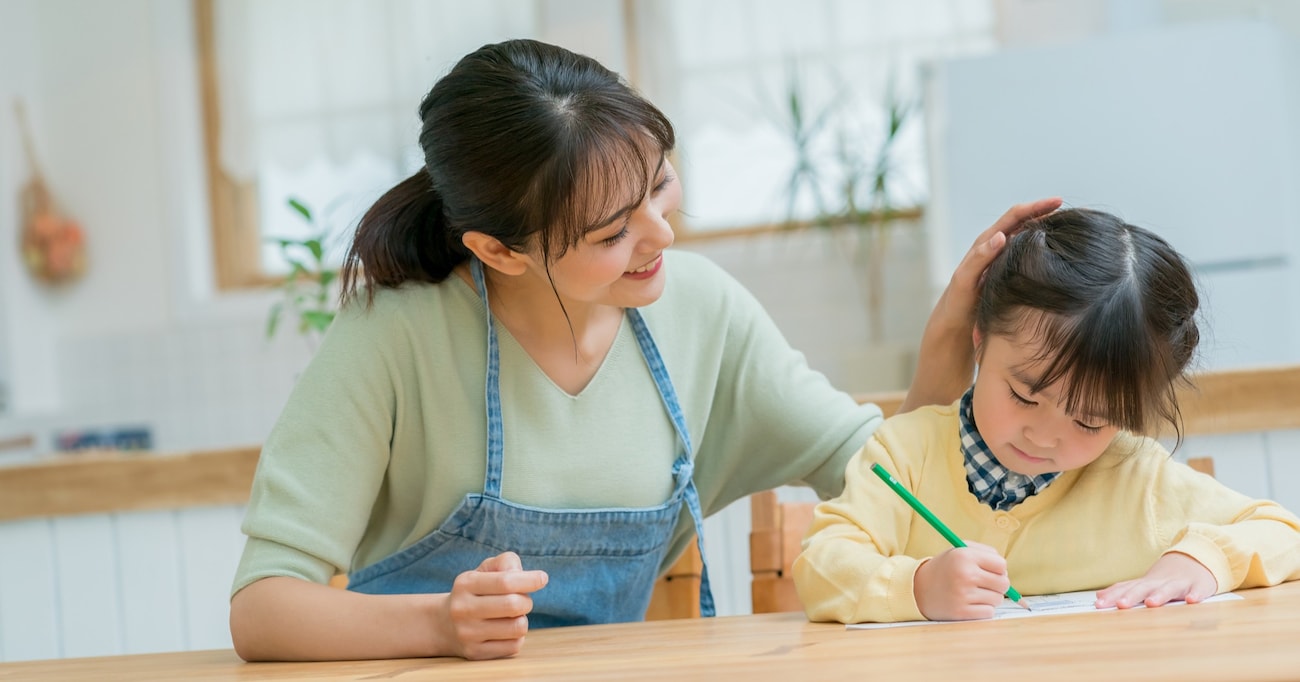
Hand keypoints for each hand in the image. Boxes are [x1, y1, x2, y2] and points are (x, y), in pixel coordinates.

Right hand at [436, 551, 548, 659]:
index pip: (505, 581)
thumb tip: (527, 576)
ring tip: (512, 616)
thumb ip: (506, 563)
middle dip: (526, 600)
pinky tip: (505, 631)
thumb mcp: (485, 570)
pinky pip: (514, 646)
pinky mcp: (475, 653)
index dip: (529, 580)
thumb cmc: (476, 592)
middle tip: (522, 600)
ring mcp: (467, 634)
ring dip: (522, 620)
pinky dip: (517, 637)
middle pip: (514, 605)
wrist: (445, 624)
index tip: (542, 578)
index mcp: (466, 583)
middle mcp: (463, 609)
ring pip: (517, 627)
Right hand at [902, 198, 1061, 411]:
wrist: (942, 374)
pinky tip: (1000, 240)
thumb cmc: (974, 350)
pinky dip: (983, 254)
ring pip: (982, 245)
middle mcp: (975, 275)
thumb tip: (1061, 298)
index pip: (1015, 242)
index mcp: (991, 277)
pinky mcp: (953, 298)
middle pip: (1001, 234)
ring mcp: (962, 284)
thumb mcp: (1006, 320)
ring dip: (1006, 225)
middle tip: (1056, 201)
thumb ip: (1021, 302)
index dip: (1038, 225)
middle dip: (1028, 214)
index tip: (1066, 212)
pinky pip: (968, 272)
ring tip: (1028, 209)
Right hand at [913, 542, 1010, 620]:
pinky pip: (989, 612)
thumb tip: (1005, 569)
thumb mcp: (960, 550)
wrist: (918, 589)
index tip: (990, 571)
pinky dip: (983, 609)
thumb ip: (986, 552)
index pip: (1001, 565)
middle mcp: (964, 574)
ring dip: (989, 597)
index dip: (998, 569)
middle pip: (1003, 583)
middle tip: (984, 583)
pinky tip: (969, 603)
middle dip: (998, 584)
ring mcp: (963, 595)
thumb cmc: (946, 568)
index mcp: (964, 555)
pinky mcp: (961, 612)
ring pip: (997, 599)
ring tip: (973, 593)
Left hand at [939, 197, 1061, 324]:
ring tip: (1069, 225)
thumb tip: (1003, 235)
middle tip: (1070, 211)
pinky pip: (1028, 252)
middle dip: (1045, 212)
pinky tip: (1057, 251)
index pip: (1015, 216)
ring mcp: (1003, 257)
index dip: (1036, 207)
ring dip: (1046, 227)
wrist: (954, 322)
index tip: (1059, 201)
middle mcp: (996, 246)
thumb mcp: (966, 278)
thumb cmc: (958, 301)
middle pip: (1024, 221)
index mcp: (986, 242)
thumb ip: (980, 257)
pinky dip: (1042, 246)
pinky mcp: (1008, 270)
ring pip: (1027, 235)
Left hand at [1095, 552, 1217, 609]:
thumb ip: (1123, 590)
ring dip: (1160, 595)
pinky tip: (1191, 600)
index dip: (1113, 597)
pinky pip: (1197, 591)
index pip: (1127, 589)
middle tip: (1121, 605)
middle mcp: (1160, 583)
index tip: (1099, 605)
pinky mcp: (1198, 586)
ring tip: (1151, 603)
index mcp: (1146, 584)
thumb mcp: (1144, 583)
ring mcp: (1180, 584)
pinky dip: (1195, 595)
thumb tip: (1099, 597)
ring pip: (1169, 589)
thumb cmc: (1166, 578)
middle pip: (1144, 588)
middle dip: (1132, 596)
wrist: (1195, 561)